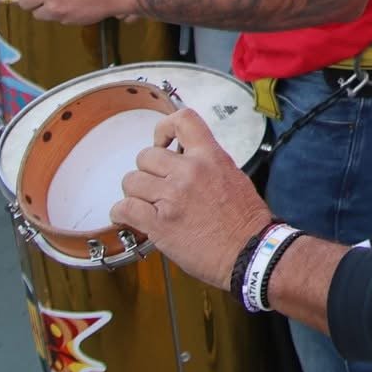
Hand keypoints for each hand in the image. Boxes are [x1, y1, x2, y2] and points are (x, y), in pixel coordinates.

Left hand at [111, 110, 274, 289]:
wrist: (250, 251)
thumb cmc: (246, 220)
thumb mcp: (234, 176)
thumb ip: (207, 165)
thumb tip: (186, 161)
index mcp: (210, 157)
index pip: (182, 120)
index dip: (164, 128)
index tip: (162, 143)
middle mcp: (189, 172)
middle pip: (145, 155)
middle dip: (146, 171)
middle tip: (154, 185)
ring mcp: (172, 197)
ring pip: (131, 181)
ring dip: (135, 193)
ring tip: (144, 204)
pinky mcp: (160, 223)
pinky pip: (124, 208)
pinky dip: (121, 214)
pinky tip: (128, 218)